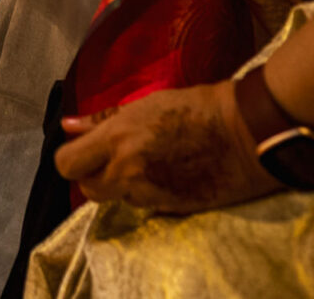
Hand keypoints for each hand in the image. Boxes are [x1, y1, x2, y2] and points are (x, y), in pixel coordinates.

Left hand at [54, 81, 279, 213]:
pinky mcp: (174, 209)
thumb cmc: (196, 107)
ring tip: (149, 163)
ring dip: (124, 187)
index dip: (72, 160)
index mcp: (117, 140)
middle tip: (114, 160)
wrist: (247, 133)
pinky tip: (168, 174)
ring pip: (118, 199)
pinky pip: (146, 207)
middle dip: (95, 177)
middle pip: (88, 189)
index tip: (85, 151)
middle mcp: (128, 171)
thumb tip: (66, 126)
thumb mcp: (144, 104)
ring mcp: (151, 194)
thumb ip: (102, 120)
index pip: (67, 165)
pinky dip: (149, 194)